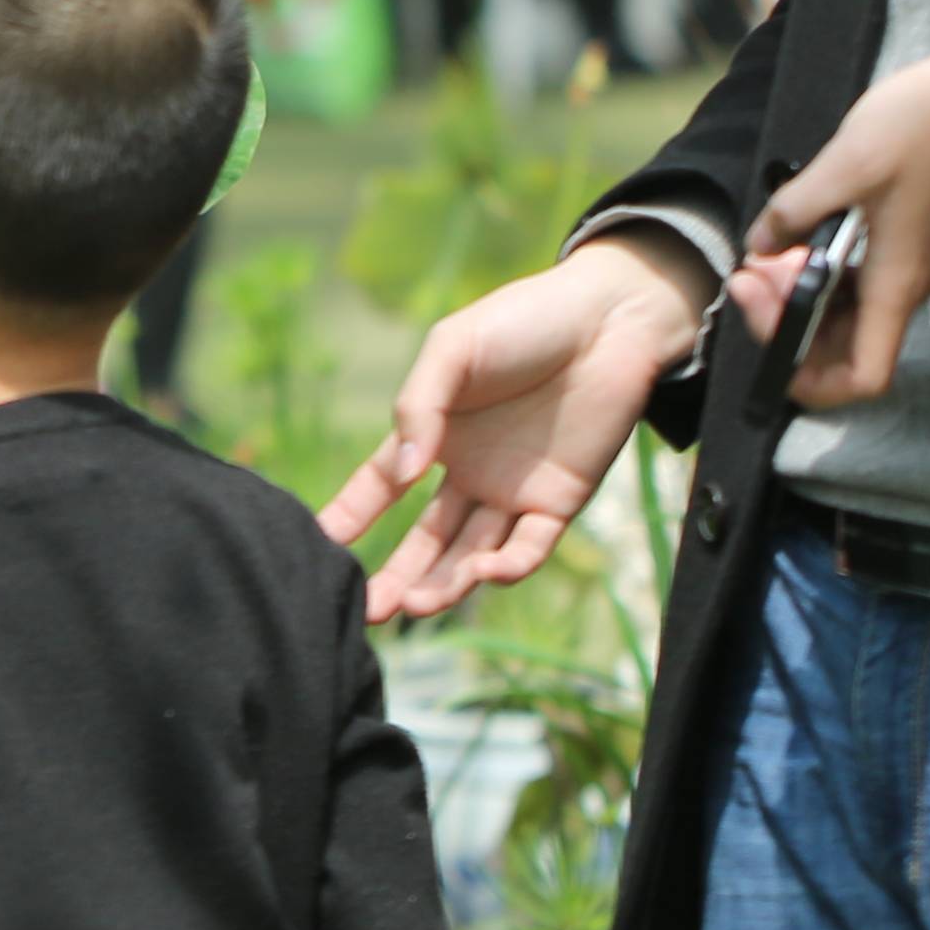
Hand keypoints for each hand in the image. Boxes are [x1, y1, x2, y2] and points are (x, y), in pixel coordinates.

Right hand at [320, 231, 710, 617]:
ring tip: (416, 606)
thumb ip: (418, 405)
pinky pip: (529, 547)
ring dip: (445, 585)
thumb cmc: (525, 320)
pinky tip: (484, 572)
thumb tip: (402, 471)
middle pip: (425, 539)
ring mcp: (514, 490)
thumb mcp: (453, 348)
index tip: (318, 548)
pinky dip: (507, 567)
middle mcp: (470, 470)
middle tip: (369, 612)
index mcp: (435, 432)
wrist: (610, 317)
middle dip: (396, 577)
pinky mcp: (560, 501)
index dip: (350, 515)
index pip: (381, 485)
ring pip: (471, 554)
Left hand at [734, 47, 929, 406]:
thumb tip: (759, 247)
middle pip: (843, 348)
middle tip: (749, 277)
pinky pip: (858, 278)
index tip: (767, 325)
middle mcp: (905, 286)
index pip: (861, 377)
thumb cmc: (921, 128)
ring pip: (846, 312)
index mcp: (895, 285)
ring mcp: (908, 263)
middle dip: (788, 324)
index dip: (811, 379)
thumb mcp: (842, 165)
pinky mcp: (907, 239)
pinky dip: (821, 269)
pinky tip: (795, 232)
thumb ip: (792, 213)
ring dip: (800, 294)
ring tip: (764, 253)